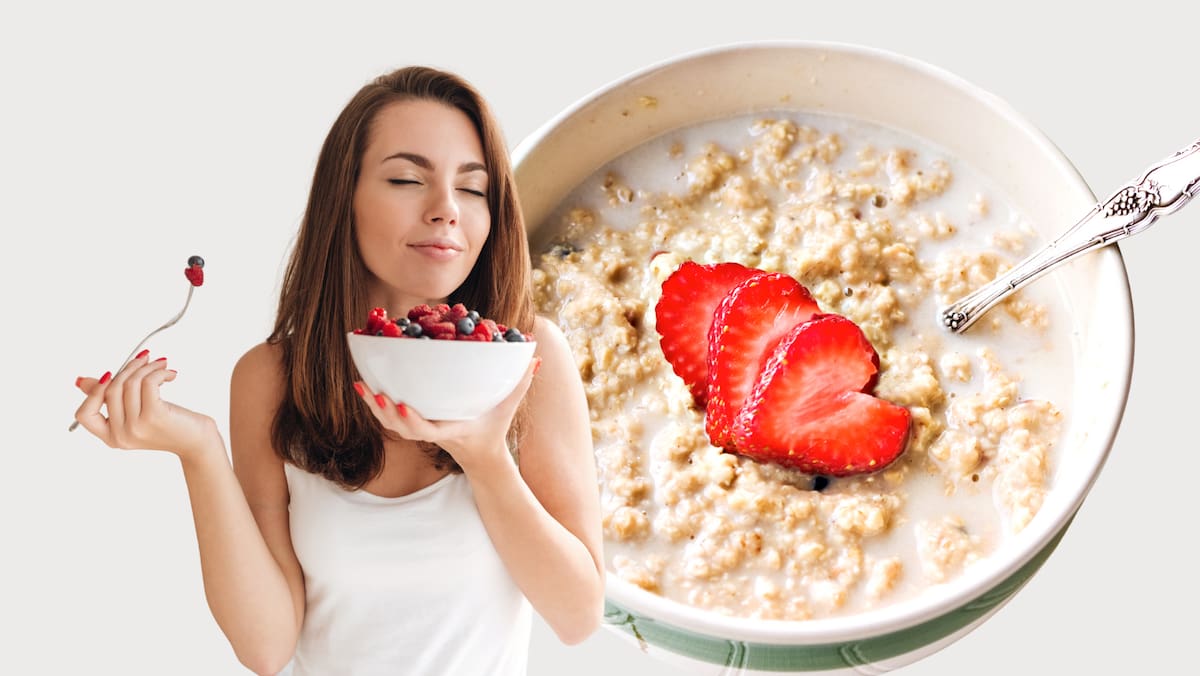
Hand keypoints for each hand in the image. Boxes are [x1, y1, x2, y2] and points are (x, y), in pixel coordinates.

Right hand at [74, 351, 219, 461]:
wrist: (198, 442)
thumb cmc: (169, 425)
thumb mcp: (135, 414)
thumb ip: (109, 400)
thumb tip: (80, 381)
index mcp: (111, 438)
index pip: (84, 415)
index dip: (92, 392)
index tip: (109, 374)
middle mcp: (120, 435)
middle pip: (110, 390)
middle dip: (128, 368)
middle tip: (145, 358)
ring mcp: (136, 427)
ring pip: (130, 383)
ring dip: (147, 367)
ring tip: (161, 364)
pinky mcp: (154, 415)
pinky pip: (148, 382)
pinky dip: (159, 372)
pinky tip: (170, 373)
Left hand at [354, 355, 541, 471]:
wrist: (481, 456)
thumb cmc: (494, 430)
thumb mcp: (509, 409)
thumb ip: (521, 385)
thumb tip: (535, 359)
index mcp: (451, 430)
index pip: (427, 430)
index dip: (412, 421)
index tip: (402, 406)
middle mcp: (432, 432)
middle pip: (402, 428)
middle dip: (387, 412)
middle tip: (376, 393)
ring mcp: (421, 430)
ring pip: (391, 424)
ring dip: (375, 407)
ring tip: (363, 385)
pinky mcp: (414, 425)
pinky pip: (390, 416)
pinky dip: (376, 403)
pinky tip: (364, 385)